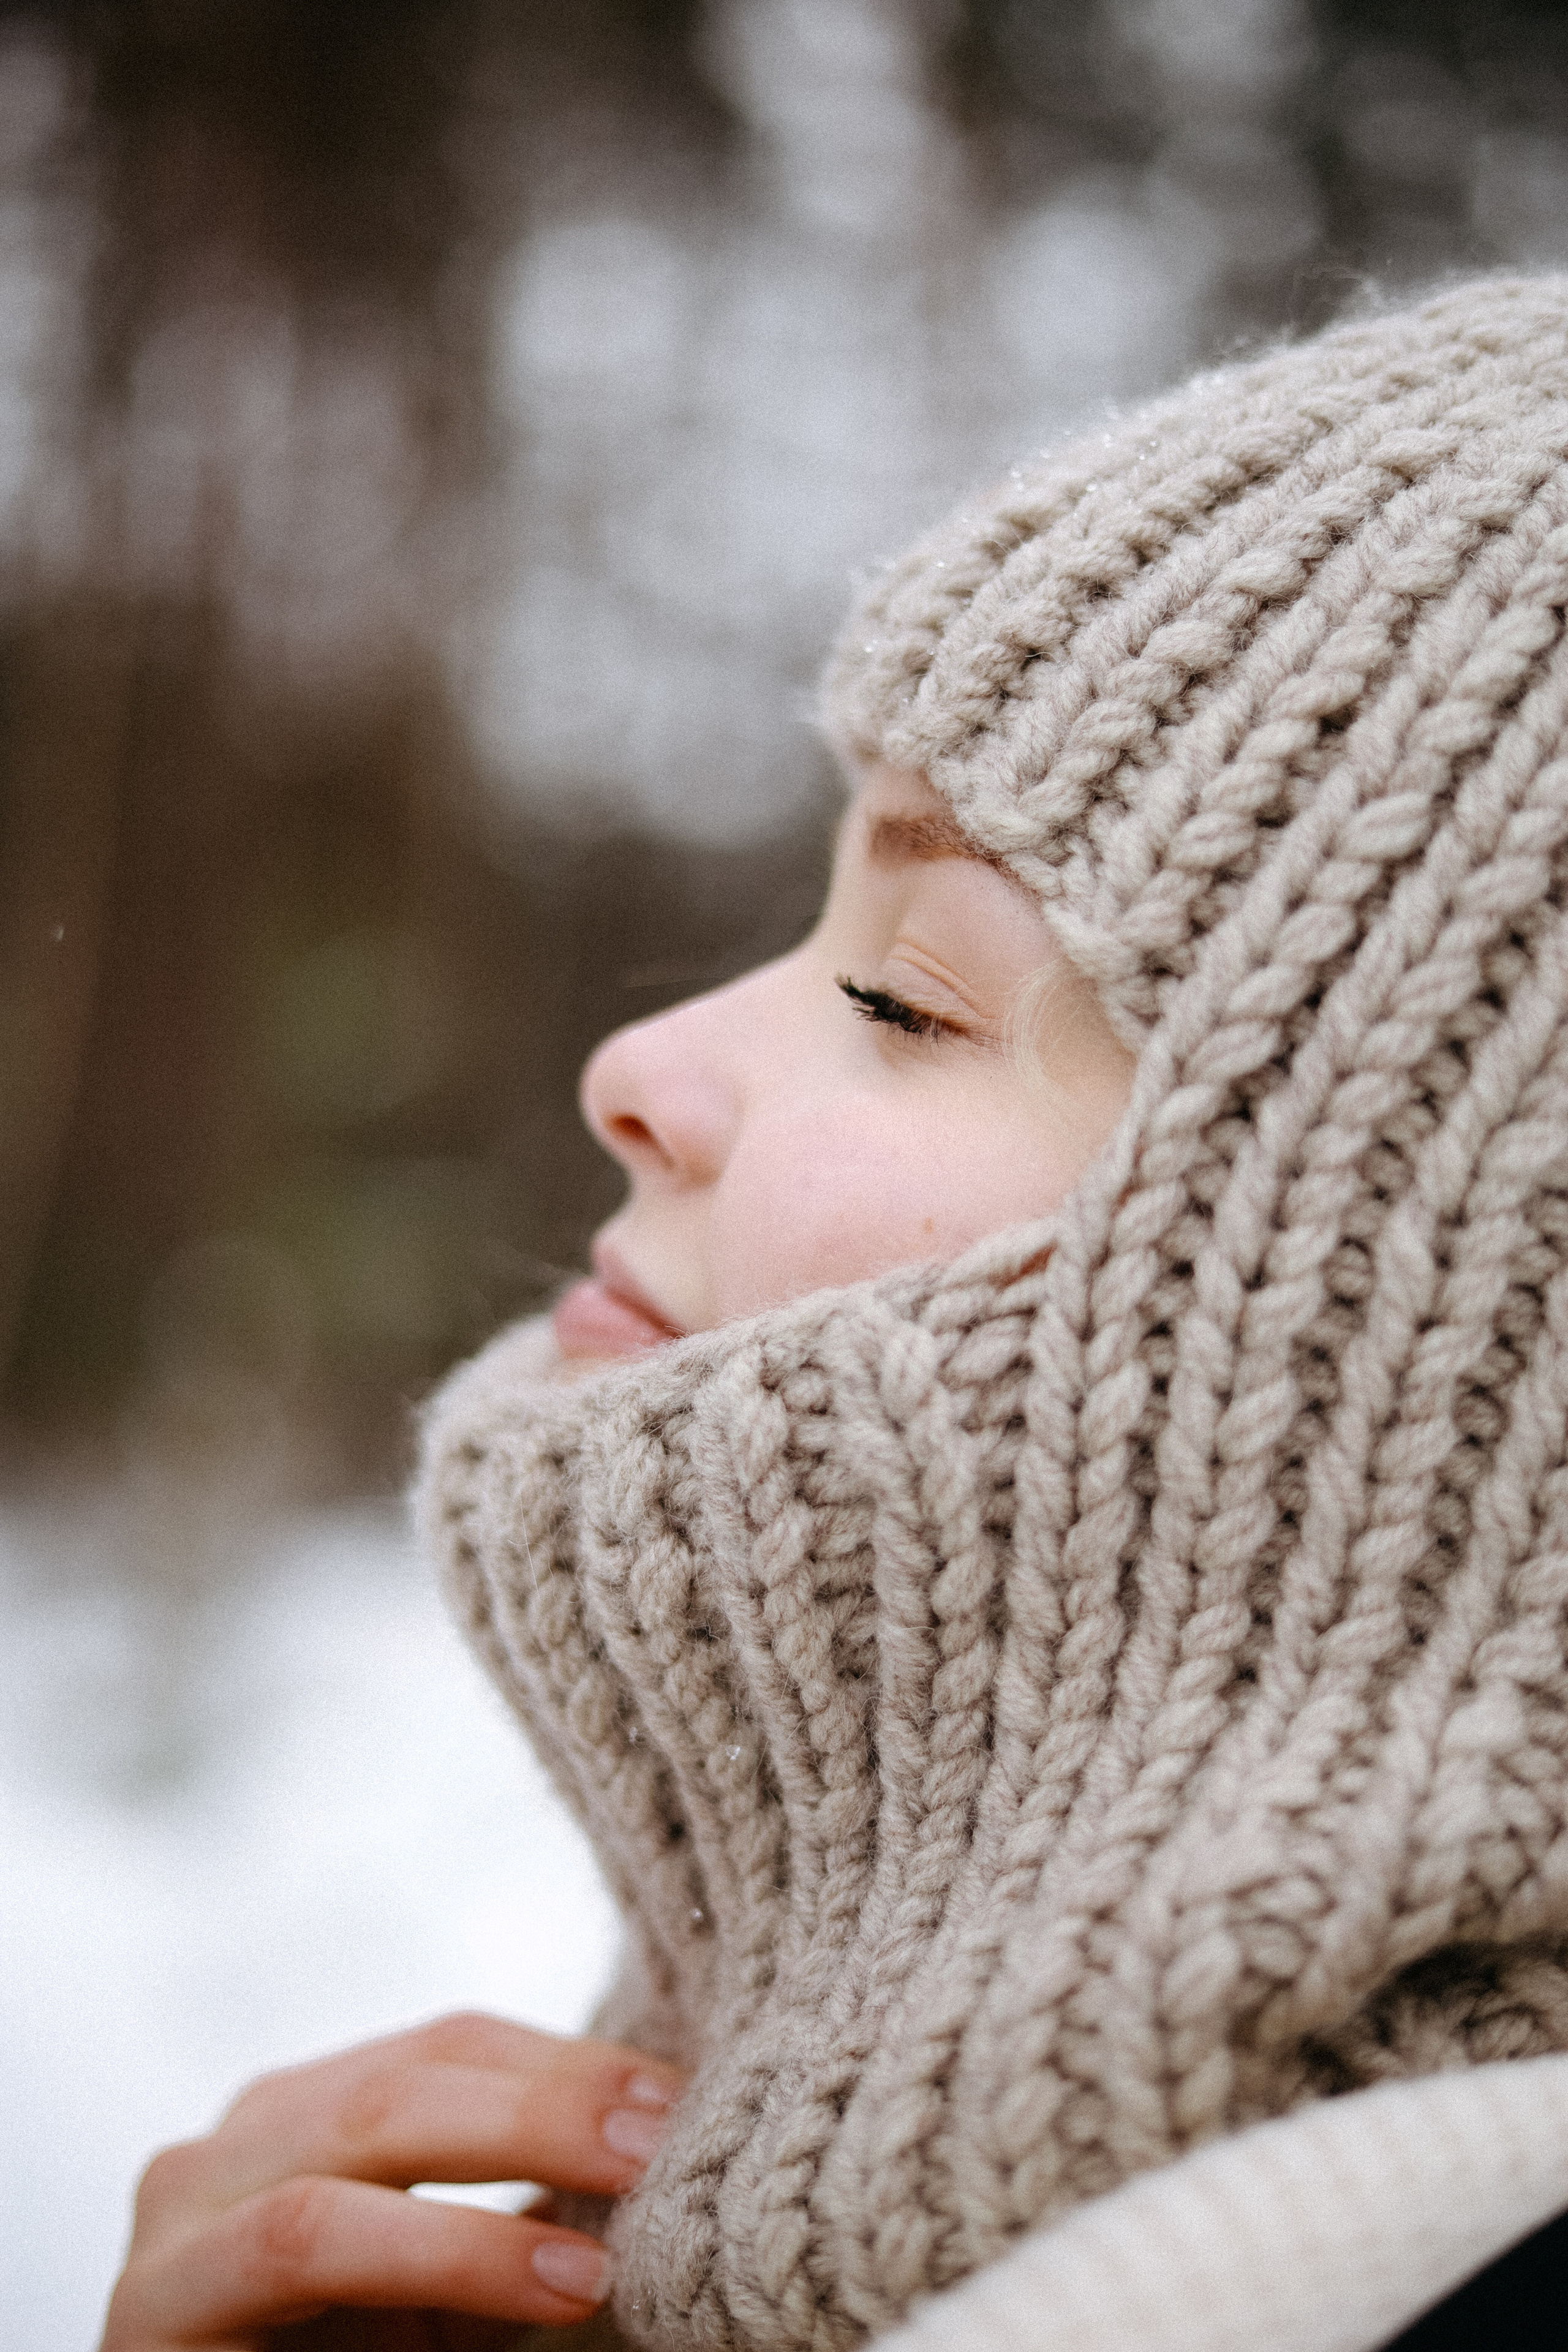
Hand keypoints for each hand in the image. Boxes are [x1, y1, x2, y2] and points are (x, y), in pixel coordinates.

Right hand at [100, 2011, 685, 2350]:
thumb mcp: (453, 2298)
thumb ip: (530, 2218)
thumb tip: (664, 2144)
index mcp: (305, 2115)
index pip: (450, 2043)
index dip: (571, 2059)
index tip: (681, 2093)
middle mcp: (233, 2141)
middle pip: (410, 2073)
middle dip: (551, 2095)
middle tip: (666, 2129)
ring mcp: (181, 2211)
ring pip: (358, 2131)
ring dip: (507, 2156)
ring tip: (625, 2202)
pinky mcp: (156, 2302)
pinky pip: (304, 2240)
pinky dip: (444, 2248)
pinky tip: (553, 2278)